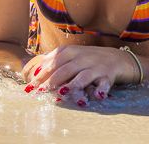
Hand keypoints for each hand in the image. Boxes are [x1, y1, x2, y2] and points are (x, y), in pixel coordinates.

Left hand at [21, 45, 139, 105]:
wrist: (117, 58)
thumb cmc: (89, 59)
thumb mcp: (71, 55)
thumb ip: (55, 61)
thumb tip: (35, 69)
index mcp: (70, 51)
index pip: (52, 62)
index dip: (41, 74)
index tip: (31, 86)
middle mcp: (82, 57)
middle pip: (64, 69)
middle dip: (51, 81)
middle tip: (41, 92)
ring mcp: (95, 66)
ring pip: (82, 76)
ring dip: (72, 85)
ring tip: (62, 93)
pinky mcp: (108, 76)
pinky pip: (104, 83)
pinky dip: (101, 89)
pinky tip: (97, 95)